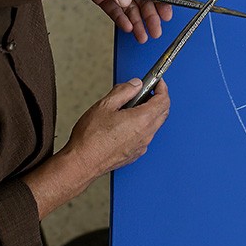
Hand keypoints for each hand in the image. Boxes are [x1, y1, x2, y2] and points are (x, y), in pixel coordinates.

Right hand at [24, 79, 170, 218]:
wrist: (82, 163)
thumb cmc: (90, 138)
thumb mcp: (105, 106)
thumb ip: (124, 91)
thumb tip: (135, 85)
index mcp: (142, 120)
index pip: (163, 100)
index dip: (162, 87)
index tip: (157, 82)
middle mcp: (146, 134)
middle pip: (163, 112)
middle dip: (158, 98)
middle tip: (146, 91)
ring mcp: (142, 145)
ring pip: (155, 124)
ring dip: (150, 112)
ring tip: (132, 106)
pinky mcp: (135, 153)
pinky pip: (145, 136)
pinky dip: (142, 126)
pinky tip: (127, 122)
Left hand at [79, 0, 173, 43]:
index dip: (161, 1)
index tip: (166, 14)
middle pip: (142, 0)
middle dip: (150, 17)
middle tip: (155, 31)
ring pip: (128, 8)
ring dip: (136, 23)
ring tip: (142, 36)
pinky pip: (113, 9)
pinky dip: (120, 19)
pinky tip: (128, 27)